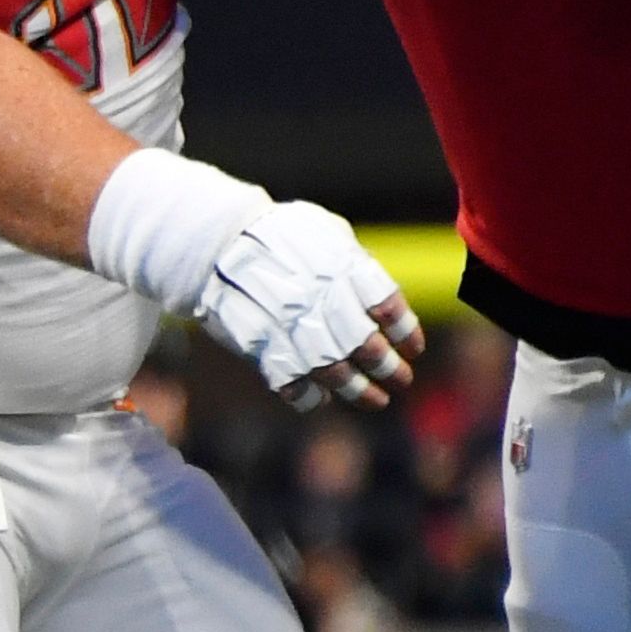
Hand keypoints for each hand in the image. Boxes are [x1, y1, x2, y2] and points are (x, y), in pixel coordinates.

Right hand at [188, 201, 417, 408]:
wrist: (217, 242)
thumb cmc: (276, 231)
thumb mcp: (326, 231)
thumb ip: (355, 261)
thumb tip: (379, 294)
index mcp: (345, 268)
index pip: (389, 309)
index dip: (406, 333)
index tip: (413, 348)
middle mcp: (325, 302)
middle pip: (369, 348)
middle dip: (391, 370)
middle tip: (402, 380)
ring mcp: (294, 328)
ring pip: (337, 374)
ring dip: (360, 392)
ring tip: (376, 400)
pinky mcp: (265, 348)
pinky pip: (293, 385)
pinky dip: (310, 398)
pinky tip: (320, 397)